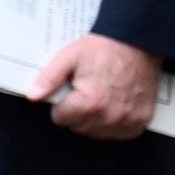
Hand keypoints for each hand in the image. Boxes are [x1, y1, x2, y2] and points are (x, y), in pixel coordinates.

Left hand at [26, 34, 159, 139]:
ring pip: (98, 132)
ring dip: (95, 119)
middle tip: (86, 89)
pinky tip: (115, 103)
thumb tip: (33, 96)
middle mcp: (109, 117)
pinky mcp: (141, 121)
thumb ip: (49, 78)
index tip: (71, 89)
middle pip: (79, 127)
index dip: (62, 102)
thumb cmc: (104, 47)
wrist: (137, 41)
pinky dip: (115, 122)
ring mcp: (127, 121)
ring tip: (101, 94)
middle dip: (77, 111)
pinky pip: (119, 133)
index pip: (61, 118)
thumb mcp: (69, 56)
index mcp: (89, 104)